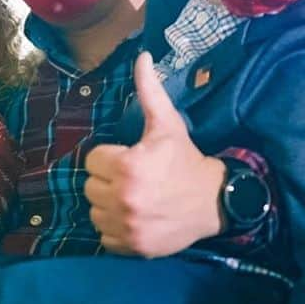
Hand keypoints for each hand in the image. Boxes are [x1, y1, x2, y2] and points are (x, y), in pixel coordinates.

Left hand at [84, 52, 226, 256]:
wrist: (214, 202)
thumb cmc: (185, 160)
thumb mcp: (167, 124)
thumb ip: (149, 91)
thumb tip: (142, 56)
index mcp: (127, 167)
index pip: (92, 160)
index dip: (110, 157)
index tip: (129, 159)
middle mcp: (124, 199)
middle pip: (90, 187)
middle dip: (108, 180)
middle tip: (133, 178)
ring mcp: (127, 226)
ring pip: (94, 212)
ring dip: (108, 205)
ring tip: (133, 198)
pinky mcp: (132, 247)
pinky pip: (105, 237)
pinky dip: (115, 229)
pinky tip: (135, 217)